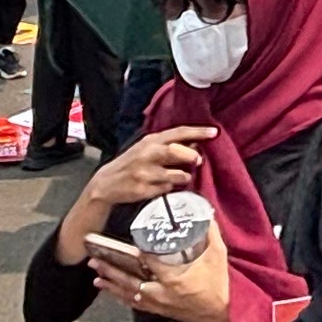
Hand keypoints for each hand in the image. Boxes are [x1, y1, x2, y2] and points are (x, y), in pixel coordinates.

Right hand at [60, 126, 211, 259]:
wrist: (106, 183)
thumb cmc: (132, 163)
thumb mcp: (146, 148)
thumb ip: (168, 146)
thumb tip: (194, 145)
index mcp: (150, 140)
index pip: (178, 132)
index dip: (198, 132)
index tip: (214, 133)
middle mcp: (147, 154)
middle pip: (177, 152)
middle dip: (191, 157)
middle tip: (198, 161)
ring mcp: (145, 173)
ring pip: (176, 175)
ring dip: (184, 177)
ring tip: (180, 177)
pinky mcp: (144, 189)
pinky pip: (167, 189)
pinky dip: (169, 188)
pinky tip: (162, 186)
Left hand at [93, 224, 233, 321]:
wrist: (225, 314)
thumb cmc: (221, 285)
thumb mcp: (218, 255)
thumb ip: (210, 232)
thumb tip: (206, 212)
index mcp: (173, 277)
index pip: (146, 262)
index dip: (132, 253)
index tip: (119, 244)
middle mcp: (161, 292)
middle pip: (129, 281)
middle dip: (110, 271)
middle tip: (95, 261)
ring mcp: (159, 304)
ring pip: (129, 295)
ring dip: (112, 286)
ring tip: (97, 278)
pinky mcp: (161, 311)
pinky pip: (137, 305)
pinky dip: (124, 298)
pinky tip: (114, 294)